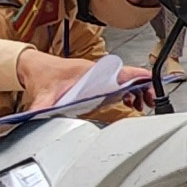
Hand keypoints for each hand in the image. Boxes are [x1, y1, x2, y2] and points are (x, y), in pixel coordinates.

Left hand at [14, 51, 152, 110]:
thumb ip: (40, 108)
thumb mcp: (43, 94)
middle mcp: (97, 72)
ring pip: (125, 81)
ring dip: (136, 91)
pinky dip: (128, 92)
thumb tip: (37, 119)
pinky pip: (118, 84)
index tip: (151, 84)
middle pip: (128, 77)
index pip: (121, 72)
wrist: (35, 68)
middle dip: (143, 88)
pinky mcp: (96, 81)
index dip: (138, 78)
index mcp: (90, 72)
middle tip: (149, 101)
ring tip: (143, 104)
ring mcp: (98, 76)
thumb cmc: (42, 75)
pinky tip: (129, 102)